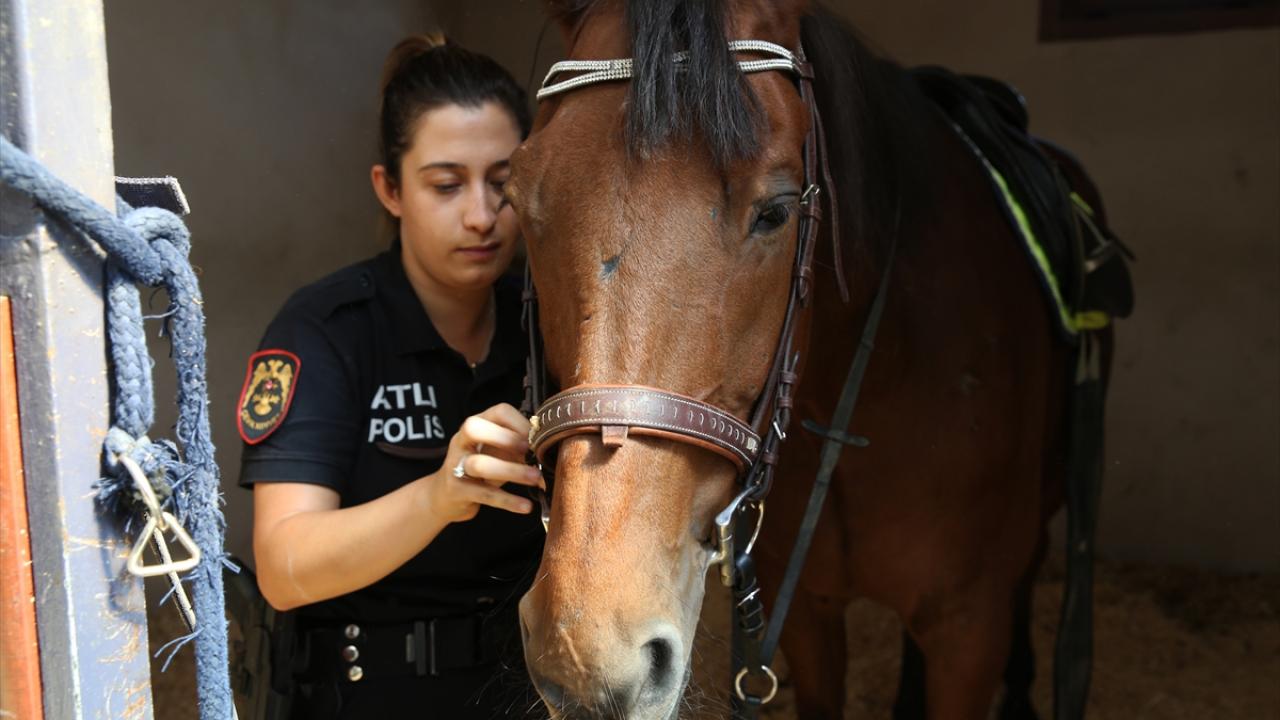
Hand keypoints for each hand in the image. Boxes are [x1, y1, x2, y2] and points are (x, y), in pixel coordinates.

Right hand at [425, 403, 543, 523]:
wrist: (446, 497)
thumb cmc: (480, 469)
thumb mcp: (498, 452)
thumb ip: (519, 447)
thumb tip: (550, 451)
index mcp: (476, 425)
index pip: (498, 412)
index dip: (520, 423)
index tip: (539, 438)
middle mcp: (461, 441)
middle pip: (474, 428)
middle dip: (506, 438)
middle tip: (532, 452)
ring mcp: (455, 465)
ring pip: (479, 464)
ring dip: (512, 471)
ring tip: (536, 479)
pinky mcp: (456, 491)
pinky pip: (483, 494)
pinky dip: (507, 501)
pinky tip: (526, 506)